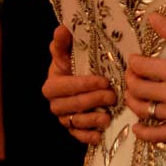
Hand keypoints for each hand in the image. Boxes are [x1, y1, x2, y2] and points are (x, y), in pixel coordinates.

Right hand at [42, 25, 114, 144]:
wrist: (83, 81)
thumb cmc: (77, 65)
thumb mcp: (71, 52)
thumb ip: (64, 43)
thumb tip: (61, 28)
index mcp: (52, 84)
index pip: (64, 87)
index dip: (83, 85)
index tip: (103, 81)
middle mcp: (55, 103)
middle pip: (72, 105)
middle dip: (93, 100)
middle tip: (113, 95)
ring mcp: (64, 118)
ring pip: (75, 122)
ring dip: (92, 120)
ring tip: (108, 115)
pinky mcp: (73, 129)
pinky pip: (78, 136)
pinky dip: (88, 136)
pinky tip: (100, 133)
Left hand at [124, 14, 165, 143]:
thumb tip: (152, 19)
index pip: (140, 67)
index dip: (133, 61)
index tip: (136, 59)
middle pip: (137, 89)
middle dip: (130, 80)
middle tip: (133, 75)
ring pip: (143, 111)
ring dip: (133, 102)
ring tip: (134, 95)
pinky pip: (159, 135)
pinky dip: (144, 133)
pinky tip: (138, 128)